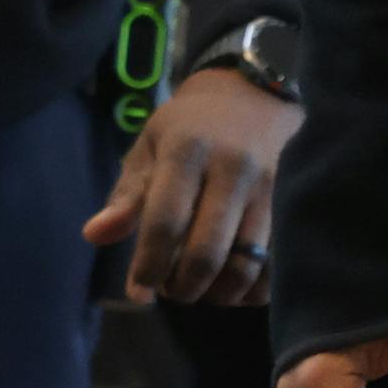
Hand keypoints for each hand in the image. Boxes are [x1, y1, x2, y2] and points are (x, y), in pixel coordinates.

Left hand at [81, 68, 296, 304]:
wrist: (251, 95)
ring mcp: (269, 186)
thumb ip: (126, 195)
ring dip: (219, 292)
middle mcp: (232, 168)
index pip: (165, 220)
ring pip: (247, 261)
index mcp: (188, 150)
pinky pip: (278, 262)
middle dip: (184, 285)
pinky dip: (255, 288)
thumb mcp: (149, 147)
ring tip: (199, 290)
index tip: (138, 293)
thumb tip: (94, 236)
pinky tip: (234, 288)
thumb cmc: (188, 128)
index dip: (149, 264)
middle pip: (208, 248)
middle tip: (170, 292)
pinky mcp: (293, 202)